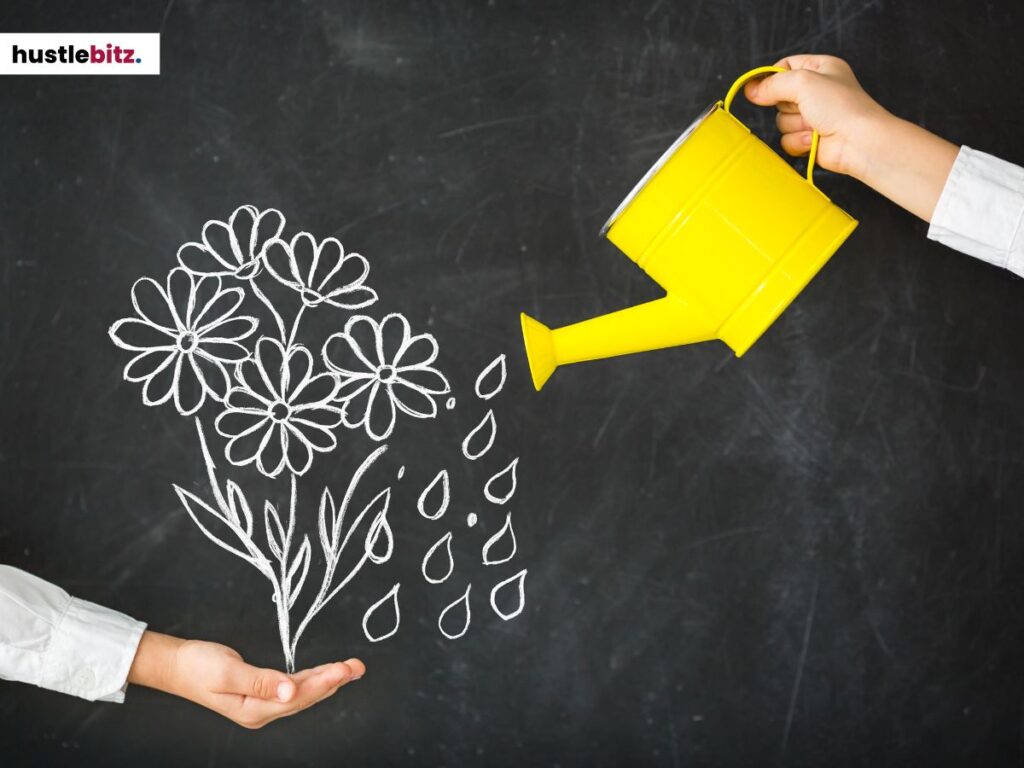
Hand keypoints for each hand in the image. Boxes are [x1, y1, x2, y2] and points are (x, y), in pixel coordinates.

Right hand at [127, 631, 364, 728]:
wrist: (176, 665)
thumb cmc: (197, 666)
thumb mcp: (227, 671)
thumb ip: (260, 682)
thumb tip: (291, 691)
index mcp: (252, 710)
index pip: (297, 698)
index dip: (323, 683)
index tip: (344, 669)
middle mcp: (260, 712)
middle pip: (305, 698)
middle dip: (334, 682)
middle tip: (357, 666)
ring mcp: (260, 705)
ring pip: (302, 694)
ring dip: (327, 680)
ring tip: (351, 668)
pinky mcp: (260, 694)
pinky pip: (293, 688)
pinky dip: (312, 678)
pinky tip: (326, 673)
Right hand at [743, 54, 957, 221]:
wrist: (858, 142)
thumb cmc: (840, 107)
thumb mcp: (803, 82)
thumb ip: (773, 84)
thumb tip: (750, 89)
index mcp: (821, 69)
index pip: (785, 66)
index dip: (771, 76)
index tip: (758, 87)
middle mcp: (816, 91)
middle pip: (779, 96)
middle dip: (787, 105)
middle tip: (805, 107)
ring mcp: (813, 116)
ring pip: (781, 121)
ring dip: (794, 125)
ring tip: (814, 126)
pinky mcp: (809, 138)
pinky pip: (787, 140)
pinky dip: (798, 141)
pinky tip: (814, 140)